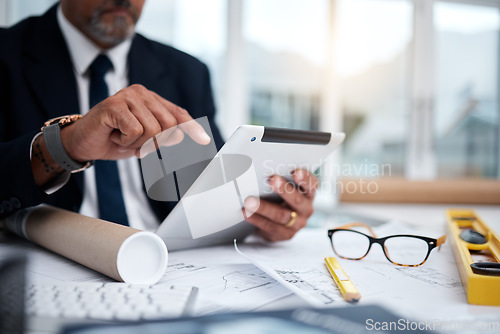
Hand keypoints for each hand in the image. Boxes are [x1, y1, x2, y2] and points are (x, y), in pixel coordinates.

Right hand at [61, 84, 209, 161]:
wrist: (84, 143)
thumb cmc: (116, 139)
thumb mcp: (146, 139)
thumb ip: (164, 136)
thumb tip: (186, 140)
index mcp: (151, 99)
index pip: (178, 114)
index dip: (191, 128)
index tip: (205, 140)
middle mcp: (141, 93)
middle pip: (168, 125)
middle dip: (157, 143)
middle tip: (138, 146)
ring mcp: (127, 96)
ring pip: (152, 130)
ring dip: (138, 144)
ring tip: (123, 138)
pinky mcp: (113, 105)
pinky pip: (135, 131)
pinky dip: (126, 141)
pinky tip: (115, 135)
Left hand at [243, 169, 317, 241]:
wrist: (277, 221)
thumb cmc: (279, 197)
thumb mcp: (284, 188)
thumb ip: (279, 180)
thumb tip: (260, 170)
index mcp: (309, 193)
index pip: (312, 185)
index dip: (305, 178)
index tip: (295, 172)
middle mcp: (306, 208)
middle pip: (298, 200)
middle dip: (284, 190)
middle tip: (271, 180)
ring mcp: (298, 223)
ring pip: (282, 215)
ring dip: (265, 207)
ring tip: (250, 201)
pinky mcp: (286, 234)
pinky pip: (271, 227)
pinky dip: (257, 219)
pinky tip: (246, 213)